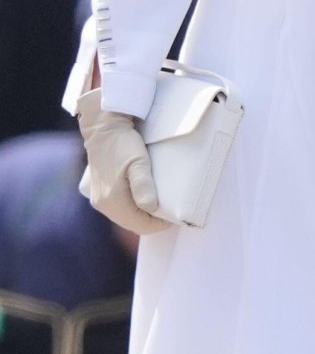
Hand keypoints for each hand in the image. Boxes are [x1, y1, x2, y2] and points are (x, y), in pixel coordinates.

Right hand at [76, 89, 169, 235]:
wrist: (103, 127)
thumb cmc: (122, 142)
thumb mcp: (138, 162)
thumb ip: (144, 185)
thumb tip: (152, 208)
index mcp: (112, 201)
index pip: (141, 226)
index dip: (160, 224)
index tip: (175, 215)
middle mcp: (103, 204)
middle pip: (133, 223)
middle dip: (153, 221)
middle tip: (170, 210)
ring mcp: (100, 200)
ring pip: (127, 217)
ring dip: (144, 215)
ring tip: (160, 203)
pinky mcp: (100, 193)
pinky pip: (121, 209)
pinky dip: (134, 208)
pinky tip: (145, 198)